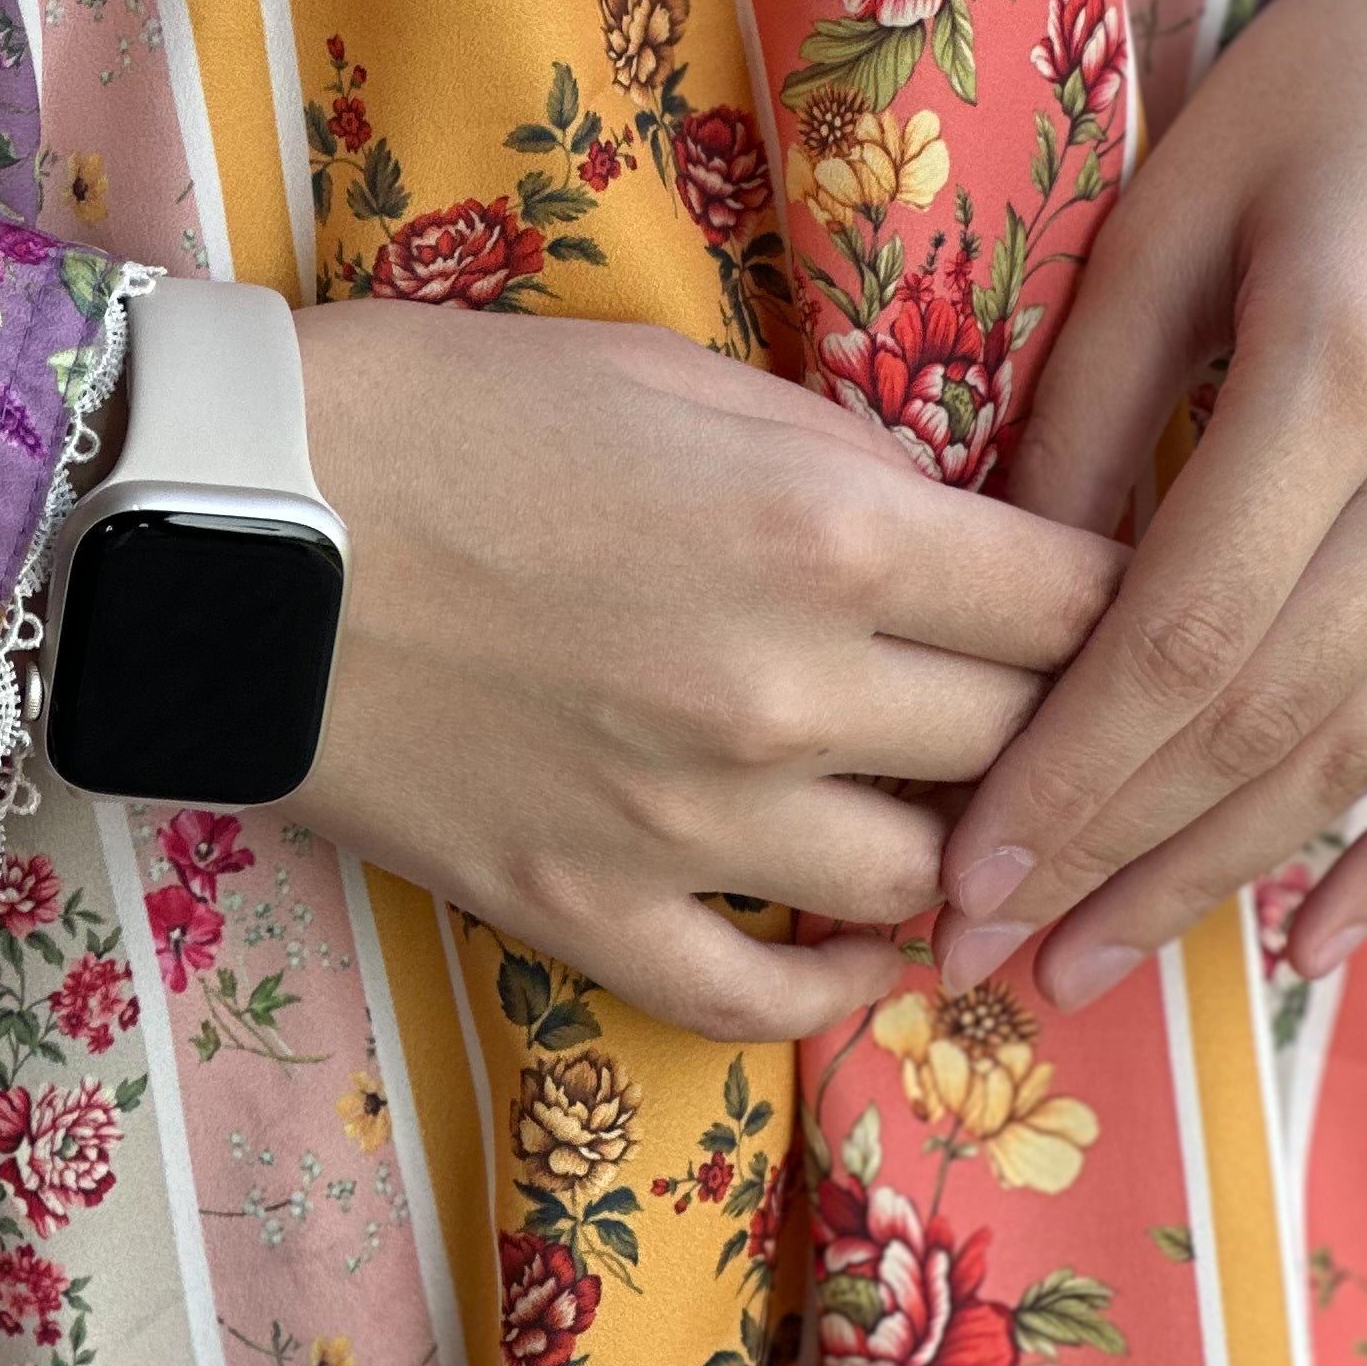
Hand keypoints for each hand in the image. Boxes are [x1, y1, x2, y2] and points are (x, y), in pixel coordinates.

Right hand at [291, 299, 1122, 1039]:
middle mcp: (790, 696)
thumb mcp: (669, 366)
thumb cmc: (449, 401)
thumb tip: (945, 526)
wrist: (236, 519)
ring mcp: (692, 829)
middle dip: (1051, 718)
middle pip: (1024, 747)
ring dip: (949, 845)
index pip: (1079, 602)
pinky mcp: (590, 914)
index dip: (1121, 599)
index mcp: (828, 533)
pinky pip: (764, 998)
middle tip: (1044, 703)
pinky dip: (830, 981)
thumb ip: (833, 453)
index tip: (1130, 601)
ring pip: (917, 883)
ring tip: (947, 813)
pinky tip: (849, 940)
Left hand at [932, 0, 1366, 1006]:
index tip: (966, 871)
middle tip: (994, 952)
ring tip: (1103, 954)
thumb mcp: (1168, 215)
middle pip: (1267, 715)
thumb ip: (1085, 403)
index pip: (1179, 634)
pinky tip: (1307, 932)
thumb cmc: (1320, 94)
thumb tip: (990, 578)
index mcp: (1341, 366)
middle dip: (1119, 851)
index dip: (1068, 774)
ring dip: (1230, 870)